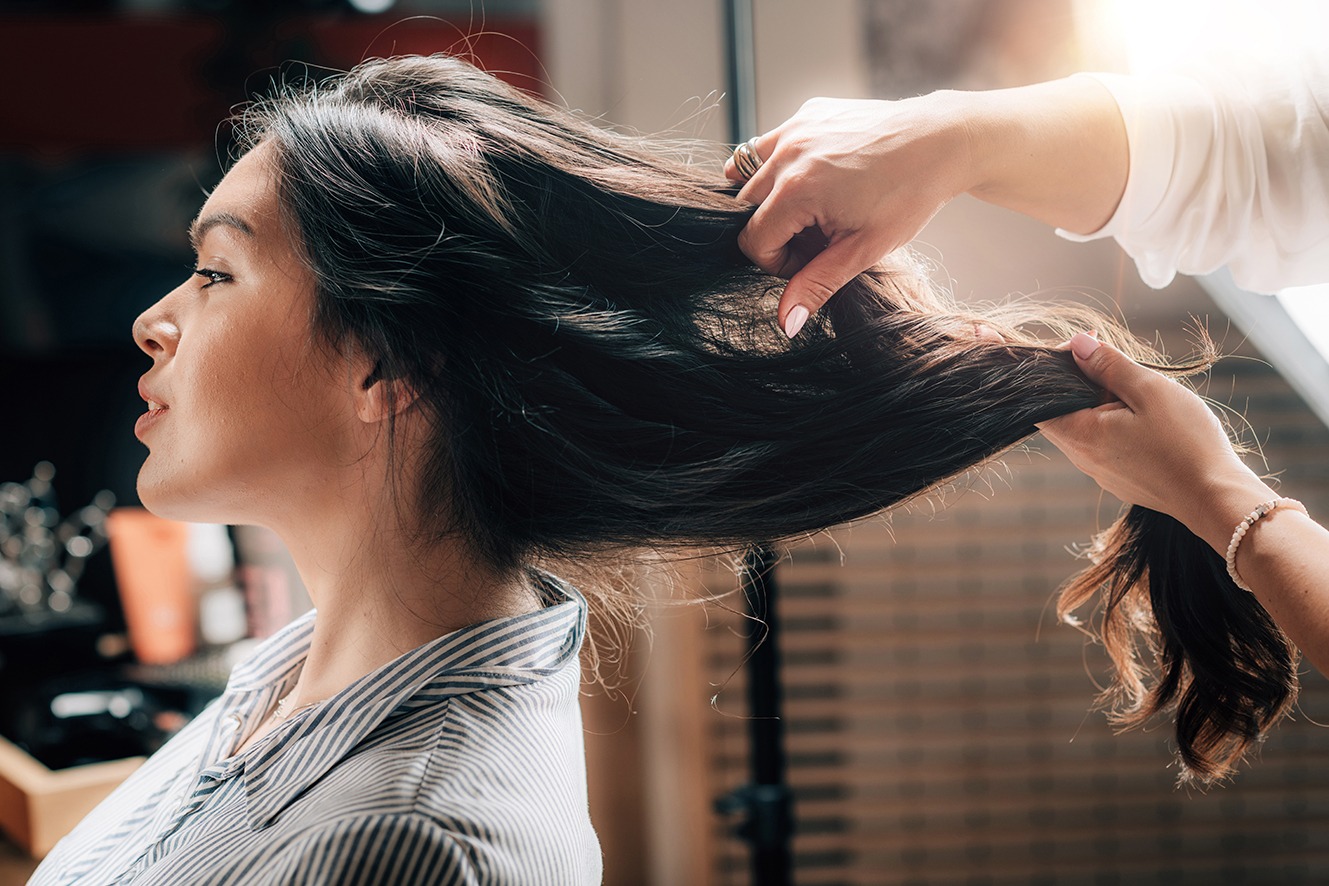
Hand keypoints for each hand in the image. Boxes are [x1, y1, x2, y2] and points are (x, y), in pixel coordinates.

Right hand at [725, 94, 977, 336]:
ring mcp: (796, 127)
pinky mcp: (808, 113)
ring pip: (748, 171)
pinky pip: (773, 144)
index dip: (776, 262)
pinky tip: (821, 178)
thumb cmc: (908, 195)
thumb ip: (816, 284)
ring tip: (810, 208)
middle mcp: (787, 153)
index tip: (810, 260)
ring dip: (769, 196)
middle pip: (745, 207)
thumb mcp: (863, 249)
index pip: (752, 240)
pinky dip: (784, 165)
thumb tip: (787, 323)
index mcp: (796, 189)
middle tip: (817, 236)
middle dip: (773, 229)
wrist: (942, 142)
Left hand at [1037, 334, 1274, 554]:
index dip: (1053, 369)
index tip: (1084, 347)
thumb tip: (1077, 344)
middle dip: (1082, 381)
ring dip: (1102, 401)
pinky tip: (1148, 417)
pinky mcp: (1120, 479)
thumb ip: (1109, 366)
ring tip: (1138, 389)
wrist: (1216, 498)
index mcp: (1080, 436)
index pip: (1039, 400)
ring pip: (1087, 425)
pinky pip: (1106, 443)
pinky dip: (1116, 422)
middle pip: (1064, 410)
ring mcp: (1101, 472)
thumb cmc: (1186, 444)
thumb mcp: (1149, 391)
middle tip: (1112, 359)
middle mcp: (1082, 458)